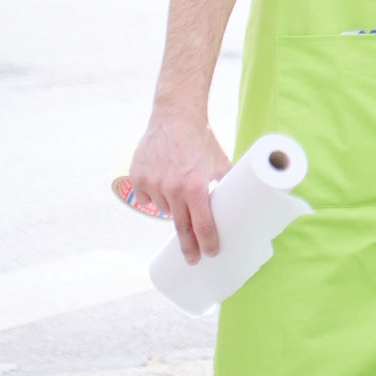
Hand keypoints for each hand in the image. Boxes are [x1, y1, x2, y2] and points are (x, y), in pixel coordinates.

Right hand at [127, 108, 231, 265]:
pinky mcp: (138, 178)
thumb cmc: (202, 139)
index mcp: (196, 187)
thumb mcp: (220, 162)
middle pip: (181, 228)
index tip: (210, 255)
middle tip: (193, 260)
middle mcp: (173, 189)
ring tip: (179, 185)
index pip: (202, 224)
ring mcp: (153, 185)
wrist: (176, 116)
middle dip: (189, 247)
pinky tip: (161, 181)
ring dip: (172, 206)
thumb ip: (225, 182)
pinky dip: (154, 195)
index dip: (207, 242)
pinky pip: (146, 197)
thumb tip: (237, 202)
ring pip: (163, 209)